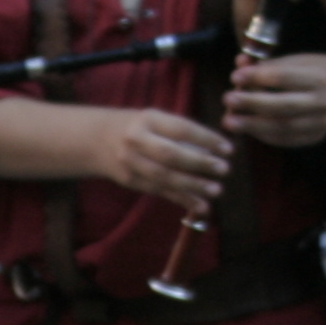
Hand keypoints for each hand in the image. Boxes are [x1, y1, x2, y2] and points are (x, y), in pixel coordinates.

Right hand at [100, 108, 231, 211]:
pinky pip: (160, 192)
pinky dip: (182, 200)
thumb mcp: (156, 120)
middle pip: (171, 155)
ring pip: (165, 177)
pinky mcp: (131, 181)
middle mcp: (136, 140)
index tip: (228, 148)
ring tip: (217, 189)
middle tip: (224, 169)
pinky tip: (201, 206)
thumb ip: (181, 132)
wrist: (97, 139)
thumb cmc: (139, 128)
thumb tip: (217, 150)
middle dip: (200, 163)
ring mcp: (131, 162)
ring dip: (193, 185)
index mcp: (148, 119)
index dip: (207, 139)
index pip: (182, 129)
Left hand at [225, 53, 325, 148]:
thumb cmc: (313, 71)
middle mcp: (323, 102)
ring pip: (283, 127)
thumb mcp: (296, 60)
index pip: (284, 76)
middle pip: (283, 105)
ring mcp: (321, 122)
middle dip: (252, 103)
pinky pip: (286, 140)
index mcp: (319, 76)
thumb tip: (239, 64)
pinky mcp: (316, 137)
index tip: (235, 76)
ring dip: (252, 126)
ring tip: (229, 121)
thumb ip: (267, 65)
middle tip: (227, 99)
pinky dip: (263, 135)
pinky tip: (247, 129)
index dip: (257, 76)